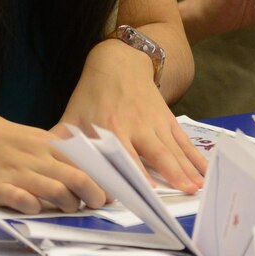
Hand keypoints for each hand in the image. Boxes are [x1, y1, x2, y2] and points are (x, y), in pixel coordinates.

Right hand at [0, 103, 108, 214]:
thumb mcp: (29, 137)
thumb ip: (52, 153)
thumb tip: (81, 170)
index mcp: (44, 144)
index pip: (82, 162)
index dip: (100, 179)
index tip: (111, 191)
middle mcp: (35, 158)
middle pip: (76, 179)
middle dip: (94, 195)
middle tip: (99, 204)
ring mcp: (16, 173)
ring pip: (56, 191)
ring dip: (69, 204)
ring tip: (71, 208)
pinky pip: (23, 200)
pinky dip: (35, 207)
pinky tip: (37, 209)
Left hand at [56, 41, 207, 193]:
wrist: (119, 62)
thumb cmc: (91, 96)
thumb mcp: (72, 116)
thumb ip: (62, 142)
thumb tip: (48, 169)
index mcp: (111, 128)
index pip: (124, 156)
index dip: (134, 173)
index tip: (144, 192)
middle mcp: (136, 126)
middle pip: (155, 154)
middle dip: (170, 174)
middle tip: (183, 193)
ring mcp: (155, 123)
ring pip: (173, 149)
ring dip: (187, 169)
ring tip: (198, 187)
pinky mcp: (167, 120)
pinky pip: (183, 142)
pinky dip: (196, 157)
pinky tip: (206, 172)